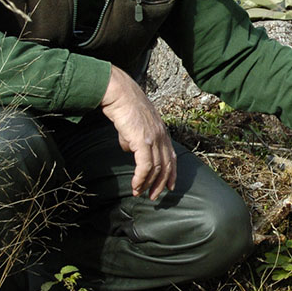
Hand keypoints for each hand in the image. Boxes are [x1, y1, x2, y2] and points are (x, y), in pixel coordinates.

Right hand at [100, 65, 176, 198]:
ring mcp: (154, 138)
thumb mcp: (133, 126)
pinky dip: (141, 178)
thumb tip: (129, 150)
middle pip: (166, 166)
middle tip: (154, 197)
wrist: (119, 94)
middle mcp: (162, 136)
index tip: (170, 187)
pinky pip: (145, 166)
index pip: (172, 157)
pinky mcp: (143, 141)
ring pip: (156, 169)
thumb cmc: (124, 106)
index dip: (172, 173)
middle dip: (161, 184)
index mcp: (162, 132)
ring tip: (140, 193)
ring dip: (148, 184)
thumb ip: (133, 139)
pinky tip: (135, 185)